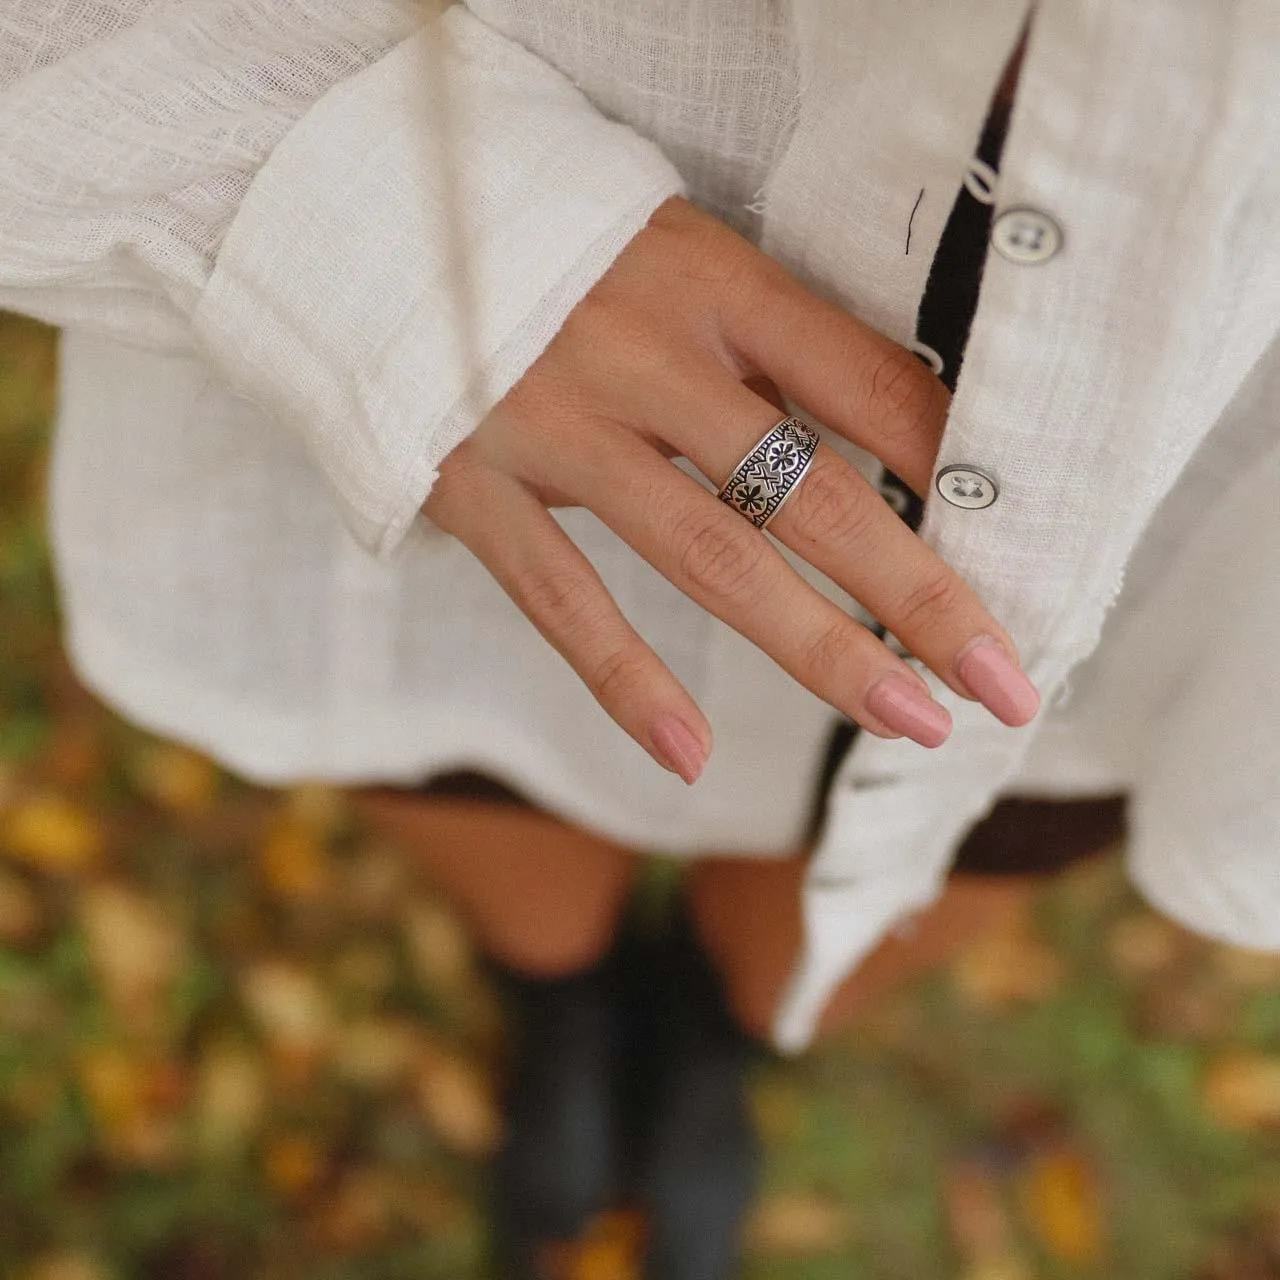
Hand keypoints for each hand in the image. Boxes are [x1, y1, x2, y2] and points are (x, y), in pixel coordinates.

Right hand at [424, 196, 1038, 782]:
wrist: (377, 225)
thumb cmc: (561, 255)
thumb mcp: (679, 262)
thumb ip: (768, 347)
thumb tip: (895, 446)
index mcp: (712, 283)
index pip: (866, 383)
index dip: (952, 470)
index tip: (1013, 548)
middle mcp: (646, 354)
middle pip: (812, 491)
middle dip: (920, 592)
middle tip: (1002, 681)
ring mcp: (559, 426)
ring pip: (707, 554)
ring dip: (816, 646)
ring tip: (906, 717)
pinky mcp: (475, 484)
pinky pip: (560, 595)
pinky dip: (624, 679)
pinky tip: (689, 755)